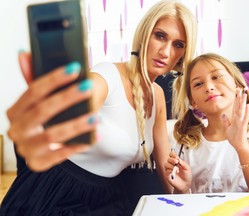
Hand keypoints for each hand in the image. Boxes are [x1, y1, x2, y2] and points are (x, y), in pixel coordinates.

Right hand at [7, 52, 96, 171]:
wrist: (41, 146)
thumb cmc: (44, 118)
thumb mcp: (39, 100)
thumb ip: (34, 78)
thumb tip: (23, 53)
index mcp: (15, 110)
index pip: (33, 91)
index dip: (54, 79)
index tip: (75, 68)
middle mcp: (16, 130)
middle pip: (42, 111)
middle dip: (67, 98)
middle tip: (89, 87)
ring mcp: (26, 148)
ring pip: (52, 135)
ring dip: (76, 124)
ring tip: (96, 116)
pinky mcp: (38, 163)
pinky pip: (61, 154)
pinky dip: (78, 145)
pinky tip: (95, 136)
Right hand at [164, 151, 191, 192]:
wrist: (186, 184)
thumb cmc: (186, 176)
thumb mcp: (187, 168)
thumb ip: (183, 163)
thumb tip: (179, 159)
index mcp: (177, 161)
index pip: (172, 155)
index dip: (173, 155)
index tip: (177, 157)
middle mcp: (172, 165)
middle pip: (168, 158)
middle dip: (172, 159)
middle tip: (176, 162)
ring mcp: (169, 169)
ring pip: (166, 164)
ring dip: (171, 165)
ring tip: (177, 168)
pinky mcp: (167, 174)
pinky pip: (166, 170)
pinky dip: (170, 170)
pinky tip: (174, 172)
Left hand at [222, 89, 248, 150]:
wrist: (239, 145)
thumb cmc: (234, 137)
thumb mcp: (228, 128)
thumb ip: (226, 121)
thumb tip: (223, 114)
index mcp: (235, 118)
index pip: (235, 107)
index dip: (236, 100)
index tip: (236, 92)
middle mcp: (239, 119)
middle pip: (239, 106)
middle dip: (240, 98)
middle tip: (241, 89)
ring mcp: (241, 122)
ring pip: (242, 110)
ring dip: (243, 102)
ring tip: (244, 94)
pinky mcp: (242, 126)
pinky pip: (244, 118)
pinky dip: (246, 112)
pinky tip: (247, 105)